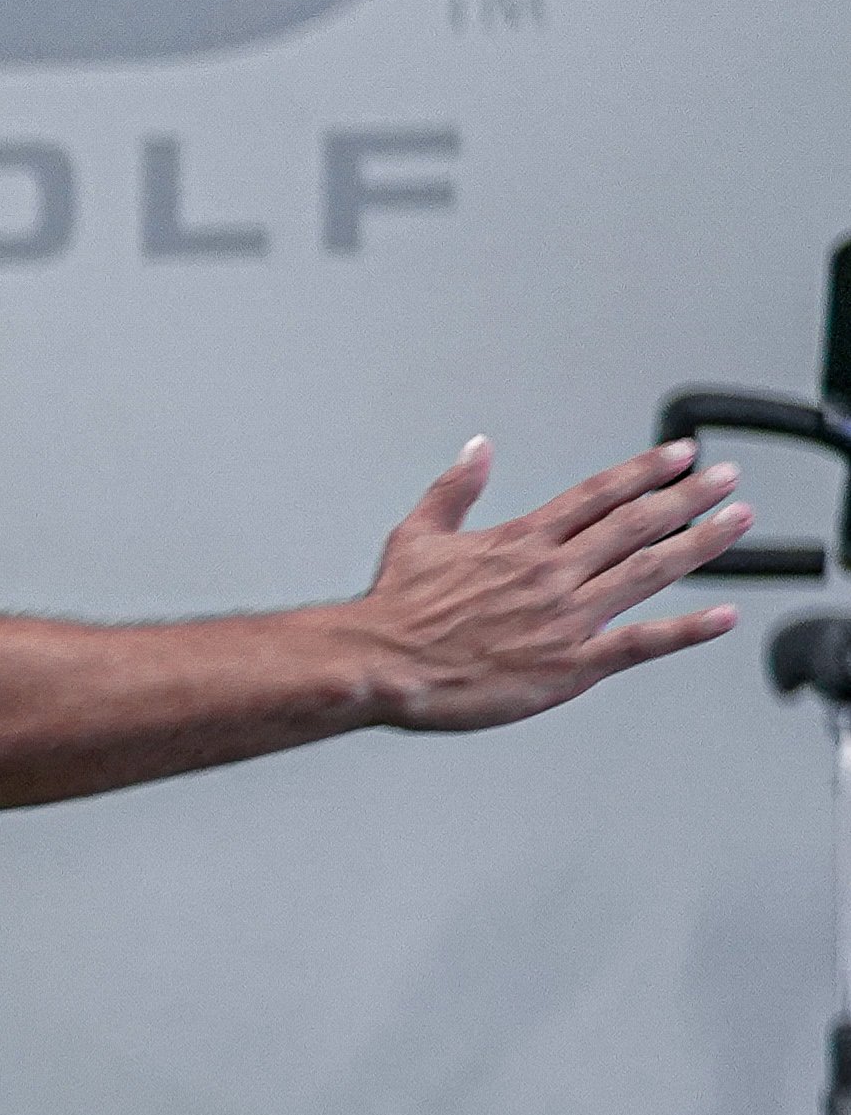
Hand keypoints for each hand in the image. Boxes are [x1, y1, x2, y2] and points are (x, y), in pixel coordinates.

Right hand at [359, 437, 750, 729]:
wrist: (378, 663)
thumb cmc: (392, 609)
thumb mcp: (417, 533)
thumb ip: (454, 489)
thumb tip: (476, 450)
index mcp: (521, 540)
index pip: (598, 494)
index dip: (645, 471)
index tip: (680, 454)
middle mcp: (552, 571)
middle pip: (637, 523)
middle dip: (689, 497)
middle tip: (727, 479)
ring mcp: (566, 617)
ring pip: (649, 571)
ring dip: (700, 544)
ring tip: (737, 522)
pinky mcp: (568, 665)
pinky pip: (640, 643)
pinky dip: (685, 631)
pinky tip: (721, 618)